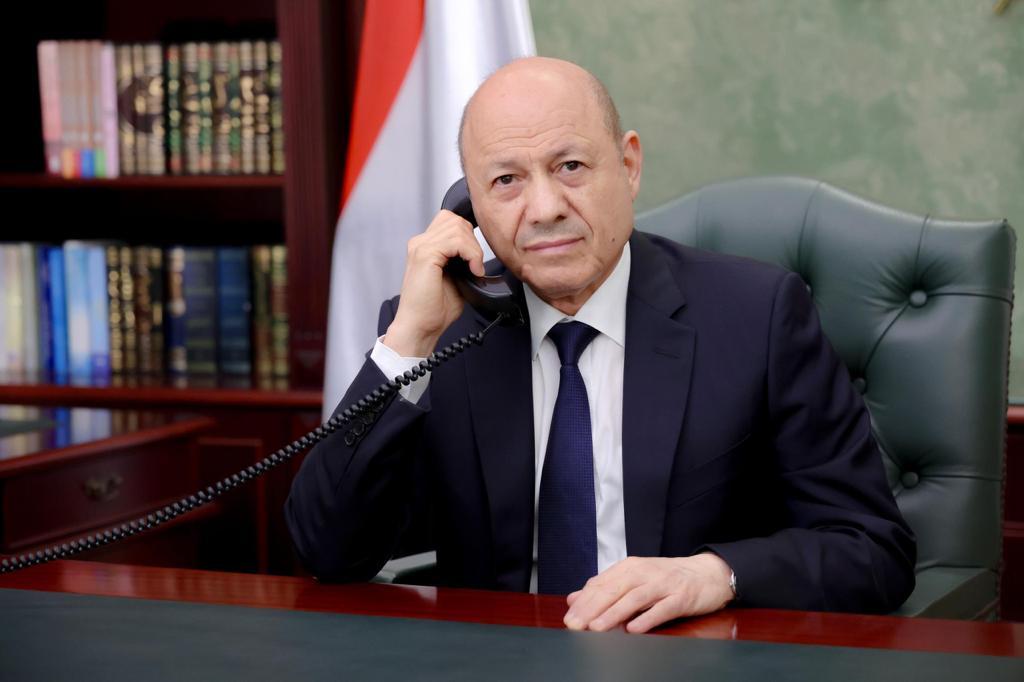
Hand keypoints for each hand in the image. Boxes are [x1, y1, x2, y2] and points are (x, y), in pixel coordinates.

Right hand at [383, 209, 484, 356]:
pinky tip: (472, 271)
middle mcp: (420, 243)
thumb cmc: (433, 310)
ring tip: (474, 269)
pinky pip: (456, 240)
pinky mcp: (425, 255)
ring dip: (474, 249)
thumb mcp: (456, 279)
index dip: (468, 236)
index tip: (475, 260)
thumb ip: (463, 261)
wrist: (420, 327)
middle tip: (475, 265)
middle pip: (455, 220)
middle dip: (472, 240)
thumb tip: (479, 255)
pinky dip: (471, 254)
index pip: (450, 221)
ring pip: (458, 227)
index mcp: (425, 247)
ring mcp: (421, 247)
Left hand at [563, 554, 733, 633]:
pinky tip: (634, 629)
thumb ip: (605, 588)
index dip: (583, 601)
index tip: (569, 617)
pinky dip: (647, 618)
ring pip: (634, 598)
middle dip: (592, 608)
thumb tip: (574, 598)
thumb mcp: (634, 578)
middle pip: (613, 590)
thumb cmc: (667, 578)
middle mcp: (644, 573)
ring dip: (614, 613)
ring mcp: (663, 584)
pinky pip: (662, 609)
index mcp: (629, 568)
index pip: (601, 583)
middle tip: (575, 625)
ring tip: (597, 628)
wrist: (708, 573)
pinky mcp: (680, 598)